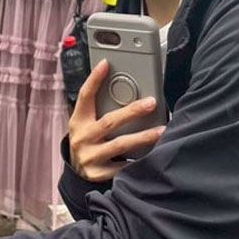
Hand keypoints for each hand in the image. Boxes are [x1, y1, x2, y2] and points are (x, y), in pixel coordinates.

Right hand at [68, 59, 164, 181]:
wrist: (77, 174)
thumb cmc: (87, 142)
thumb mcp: (85, 125)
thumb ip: (98, 109)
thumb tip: (123, 89)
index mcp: (78, 122)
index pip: (84, 96)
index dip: (94, 79)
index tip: (106, 64)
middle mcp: (82, 138)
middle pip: (109, 122)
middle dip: (132, 111)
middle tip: (151, 103)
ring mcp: (90, 157)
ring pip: (120, 145)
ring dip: (143, 137)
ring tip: (161, 130)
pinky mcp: (98, 174)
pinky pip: (123, 167)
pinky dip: (139, 161)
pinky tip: (153, 156)